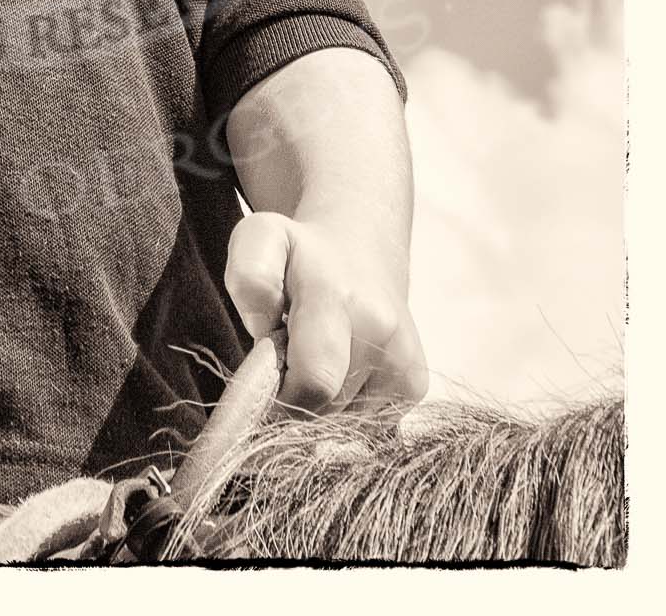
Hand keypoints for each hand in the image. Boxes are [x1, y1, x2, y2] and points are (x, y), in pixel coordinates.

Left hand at [225, 209, 428, 412]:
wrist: (362, 252)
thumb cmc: (301, 257)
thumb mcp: (260, 240)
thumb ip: (250, 277)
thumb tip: (263, 328)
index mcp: (336, 297)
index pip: (312, 381)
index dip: (279, 393)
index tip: (266, 375)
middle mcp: (381, 330)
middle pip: (324, 409)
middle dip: (296, 397)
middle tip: (288, 360)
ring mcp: (405, 361)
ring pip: (343, 423)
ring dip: (320, 403)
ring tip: (318, 357)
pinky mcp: (415, 385)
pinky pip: (364, 425)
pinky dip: (345, 408)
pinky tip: (342, 369)